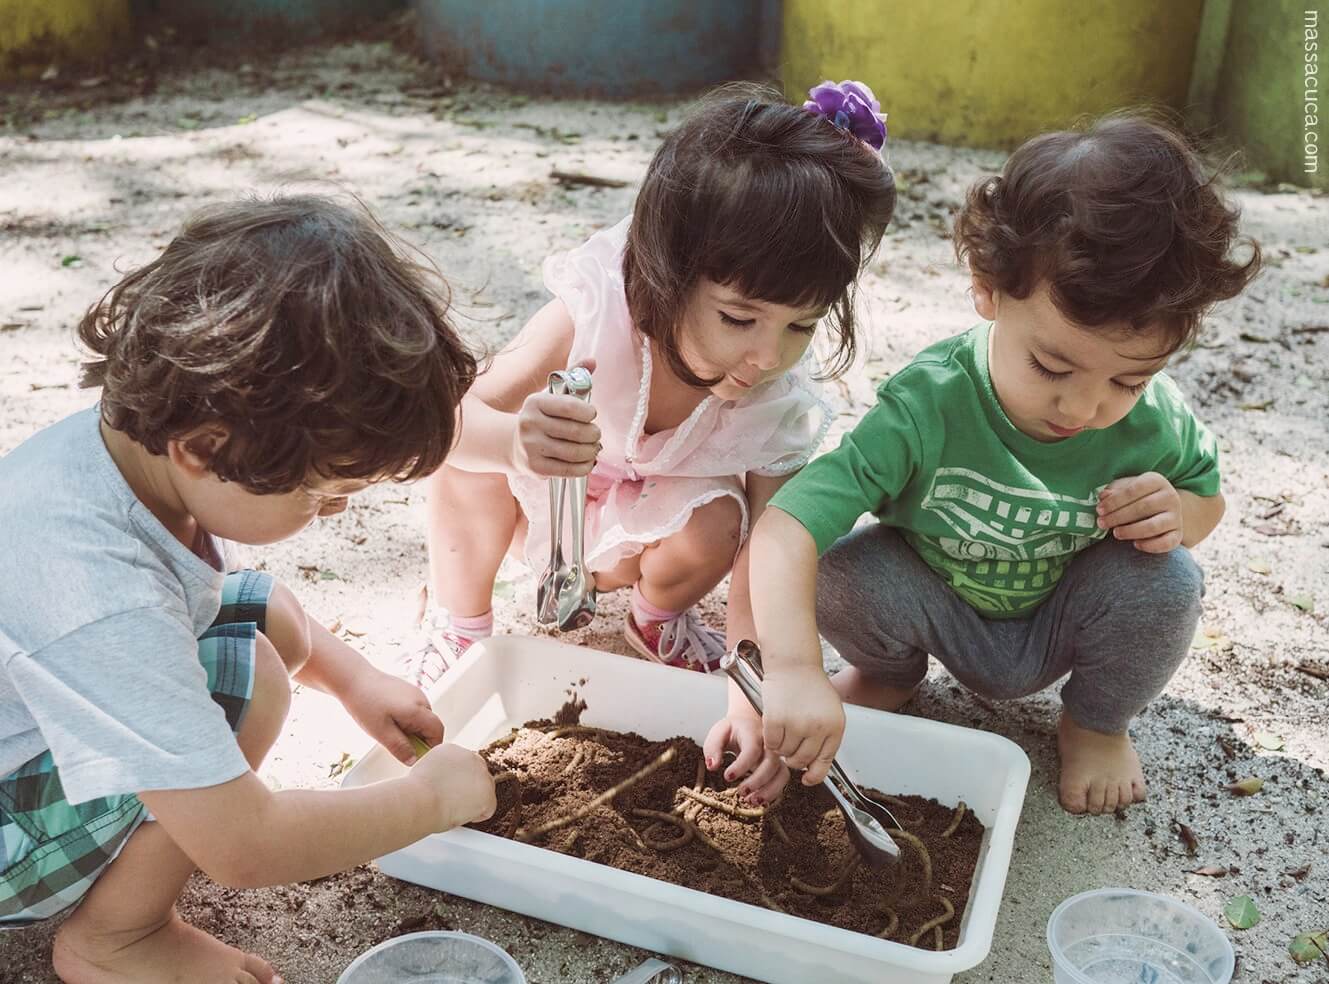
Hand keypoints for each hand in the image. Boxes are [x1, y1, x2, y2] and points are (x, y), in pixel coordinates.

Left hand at [340, 668, 444, 764]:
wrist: (353, 679)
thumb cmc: (365, 702)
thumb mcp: (381, 732)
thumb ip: (400, 748)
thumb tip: (413, 760)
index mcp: (418, 710)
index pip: (438, 731)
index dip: (431, 746)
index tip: (418, 755)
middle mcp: (421, 699)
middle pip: (431, 725)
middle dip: (419, 737)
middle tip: (398, 742)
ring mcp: (415, 692)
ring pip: (422, 717)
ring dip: (412, 728)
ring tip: (389, 728)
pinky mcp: (408, 690)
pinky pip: (415, 708)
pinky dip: (407, 718)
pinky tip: (389, 718)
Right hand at [407, 743, 496, 829]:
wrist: (419, 800)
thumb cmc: (415, 793)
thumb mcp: (424, 771)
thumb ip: (441, 771)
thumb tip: (445, 782)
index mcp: (452, 750)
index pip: (464, 766)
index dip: (456, 782)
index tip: (447, 791)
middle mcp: (469, 756)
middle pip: (477, 776)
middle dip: (468, 790)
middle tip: (451, 802)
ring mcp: (481, 773)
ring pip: (484, 791)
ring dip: (472, 802)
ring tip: (452, 808)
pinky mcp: (487, 792)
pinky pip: (488, 809)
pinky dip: (476, 816)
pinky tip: (460, 814)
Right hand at [511, 360, 600, 477]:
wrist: (512, 444)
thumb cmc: (540, 417)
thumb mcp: (551, 395)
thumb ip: (573, 376)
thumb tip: (593, 361)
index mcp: (535, 402)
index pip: (570, 407)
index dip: (588, 412)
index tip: (591, 414)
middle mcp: (530, 424)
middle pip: (577, 432)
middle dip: (594, 434)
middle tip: (595, 434)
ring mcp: (531, 447)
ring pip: (575, 452)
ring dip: (592, 450)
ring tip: (593, 447)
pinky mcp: (536, 468)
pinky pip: (570, 470)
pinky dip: (585, 466)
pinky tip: (587, 460)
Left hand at [702, 713, 789, 804]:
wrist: (749, 723)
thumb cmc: (733, 729)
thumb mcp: (718, 733)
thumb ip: (713, 748)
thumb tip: (712, 766)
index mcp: (753, 733)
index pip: (752, 749)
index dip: (741, 766)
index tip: (727, 777)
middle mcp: (769, 744)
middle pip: (771, 763)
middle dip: (757, 781)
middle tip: (741, 792)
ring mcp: (776, 756)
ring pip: (782, 774)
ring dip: (769, 791)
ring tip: (751, 800)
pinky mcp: (778, 767)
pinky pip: (782, 782)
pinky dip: (773, 794)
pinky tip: (758, 800)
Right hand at [761, 665, 843, 785]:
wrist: (794, 663)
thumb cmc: (811, 686)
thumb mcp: (829, 711)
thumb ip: (826, 737)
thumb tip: (815, 768)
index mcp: (835, 727)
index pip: (824, 763)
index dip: (814, 775)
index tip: (807, 779)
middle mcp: (818, 728)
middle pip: (801, 761)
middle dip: (793, 757)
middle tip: (790, 744)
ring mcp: (796, 724)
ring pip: (785, 753)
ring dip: (782, 745)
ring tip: (784, 727)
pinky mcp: (776, 719)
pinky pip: (771, 743)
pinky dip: (770, 738)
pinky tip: (774, 725)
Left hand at [1097, 472, 1181, 552]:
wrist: (1163, 509)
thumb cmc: (1137, 497)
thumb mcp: (1125, 488)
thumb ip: (1114, 491)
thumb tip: (1104, 496)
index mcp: (1156, 481)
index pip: (1134, 489)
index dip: (1115, 501)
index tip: (1099, 510)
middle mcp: (1170, 497)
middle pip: (1143, 507)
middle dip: (1118, 516)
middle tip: (1102, 523)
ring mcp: (1176, 516)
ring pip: (1154, 526)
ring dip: (1131, 531)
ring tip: (1115, 533)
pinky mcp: (1178, 534)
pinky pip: (1166, 543)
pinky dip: (1150, 546)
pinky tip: (1135, 544)